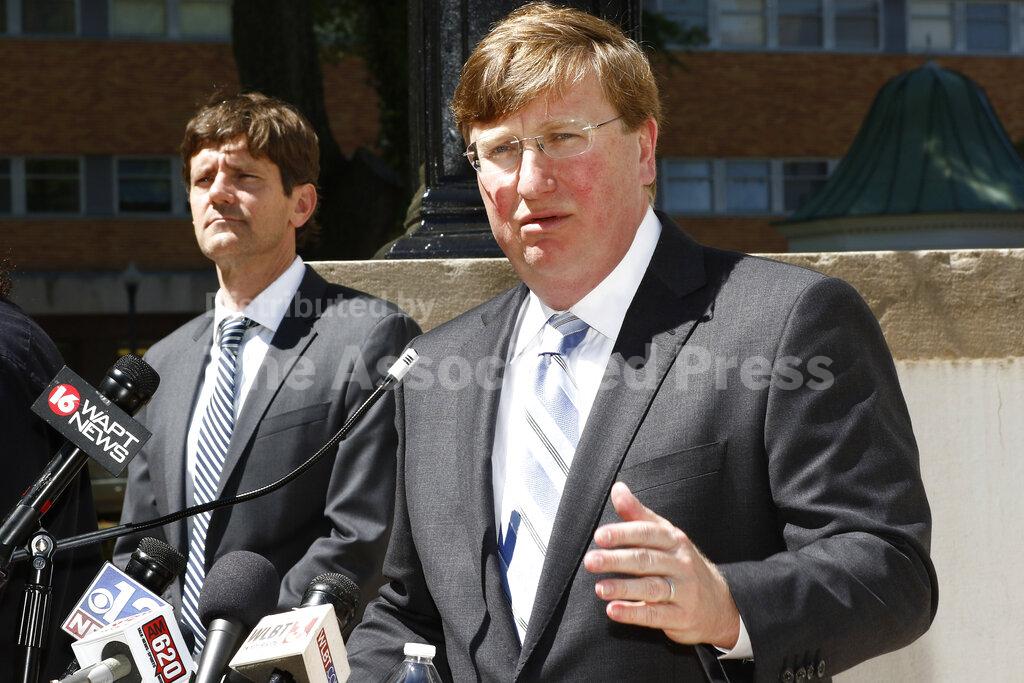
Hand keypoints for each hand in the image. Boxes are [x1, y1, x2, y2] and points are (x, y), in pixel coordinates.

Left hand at [583, 482, 740, 648]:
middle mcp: (680, 564)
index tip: (600, 536)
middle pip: (646, 560)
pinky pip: (655, 615)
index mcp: (674, 540)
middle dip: (616, 560)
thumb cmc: (681, 564)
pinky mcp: (681, 616)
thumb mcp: (665, 536)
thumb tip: (617, 489)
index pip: (647, 533)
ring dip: (623, 588)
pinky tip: (613, 610)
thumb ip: (638, 514)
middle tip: (590, 561)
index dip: (623, 534)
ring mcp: (683, 591)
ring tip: (599, 588)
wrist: (719, 604)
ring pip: (651, 588)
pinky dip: (633, 613)